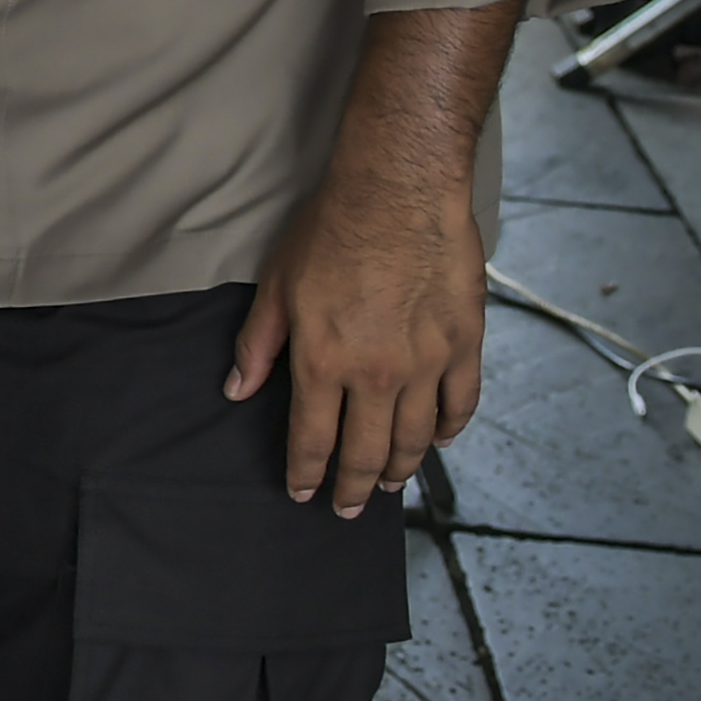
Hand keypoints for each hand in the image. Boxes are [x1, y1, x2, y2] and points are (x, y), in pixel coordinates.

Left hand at [224, 5, 515, 516]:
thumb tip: (236, 390)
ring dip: (400, 468)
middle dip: (354, 489)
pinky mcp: (464, 344)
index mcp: (323, 363)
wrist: (398, 191)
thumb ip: (258, 345)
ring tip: (390, 484)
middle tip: (349, 510)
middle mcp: (376, 375)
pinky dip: (449, 430)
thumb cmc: (331, 231)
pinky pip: (460, 404)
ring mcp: (426, 364)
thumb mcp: (277, 286)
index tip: (304, 492)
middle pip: (366, 453)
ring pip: (414, 439)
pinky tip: (437, 440)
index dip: (306, 474)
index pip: (312, 440)